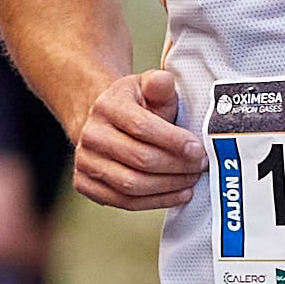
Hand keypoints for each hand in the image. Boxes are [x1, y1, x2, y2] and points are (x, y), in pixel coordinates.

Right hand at [75, 64, 207, 210]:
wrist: (103, 122)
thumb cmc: (132, 106)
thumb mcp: (146, 87)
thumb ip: (159, 84)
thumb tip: (163, 81)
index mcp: (106, 106)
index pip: (141, 127)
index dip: (173, 141)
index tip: (197, 150)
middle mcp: (91, 135)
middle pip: (139, 159)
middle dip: (176, 166)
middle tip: (200, 166)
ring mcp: (84, 162)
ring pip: (132, 185)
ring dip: (168, 187)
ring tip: (190, 180)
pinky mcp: (85, 184)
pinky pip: (124, 202)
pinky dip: (156, 202)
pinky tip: (176, 194)